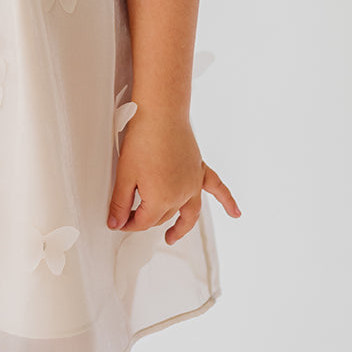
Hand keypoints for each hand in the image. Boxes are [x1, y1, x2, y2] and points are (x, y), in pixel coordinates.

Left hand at [107, 110, 240, 241]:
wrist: (161, 113)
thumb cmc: (143, 140)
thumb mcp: (124, 174)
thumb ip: (120, 202)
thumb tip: (115, 222)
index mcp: (161, 200)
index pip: (142, 222)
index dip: (127, 223)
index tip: (117, 221)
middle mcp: (181, 195)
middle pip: (162, 216)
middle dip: (145, 219)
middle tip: (129, 217)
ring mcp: (193, 183)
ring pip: (189, 213)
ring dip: (181, 227)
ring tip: (171, 238)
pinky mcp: (199, 169)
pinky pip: (217, 188)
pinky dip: (227, 202)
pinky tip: (235, 213)